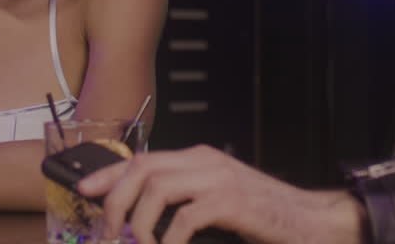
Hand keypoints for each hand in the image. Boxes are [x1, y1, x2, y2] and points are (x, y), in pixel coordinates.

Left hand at [77, 144, 366, 243]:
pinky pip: (183, 217)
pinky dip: (167, 240)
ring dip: (136, 224)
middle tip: (106, 234)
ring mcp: (218, 179)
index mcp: (199, 159)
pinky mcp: (231, 201)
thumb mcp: (218, 202)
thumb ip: (186, 200)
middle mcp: (205, 162)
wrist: (310, 221)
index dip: (108, 174)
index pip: (142, 158)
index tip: (84, 192)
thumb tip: (145, 216)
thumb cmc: (264, 216)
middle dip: (115, 202)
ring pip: (155, 189)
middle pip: (141, 169)